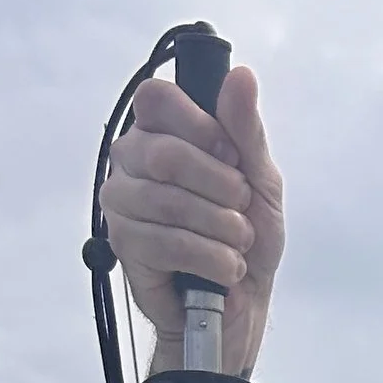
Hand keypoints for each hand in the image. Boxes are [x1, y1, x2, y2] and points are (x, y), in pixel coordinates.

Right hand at [103, 69, 286, 382]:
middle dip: (219, 186)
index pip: (158, 99)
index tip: (232, 157)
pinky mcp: (123, 244)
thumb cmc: (246, 238)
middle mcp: (132, 160)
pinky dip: (207, 256)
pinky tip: (223, 267)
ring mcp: (122, 202)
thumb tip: (240, 76)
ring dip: (219, 226)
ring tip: (236, 243)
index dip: (201, 127)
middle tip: (241, 208)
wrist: (240, 306)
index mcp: (161, 132)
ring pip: (166, 199)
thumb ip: (246, 129)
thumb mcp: (260, 179)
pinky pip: (163, 241)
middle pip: (164, 152)